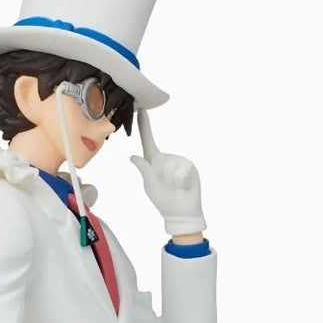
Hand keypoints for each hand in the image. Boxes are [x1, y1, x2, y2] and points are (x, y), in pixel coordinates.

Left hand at [129, 110, 206, 236]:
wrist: (182, 212)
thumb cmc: (163, 200)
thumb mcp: (150, 186)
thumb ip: (144, 170)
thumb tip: (133, 157)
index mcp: (154, 161)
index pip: (148, 140)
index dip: (144, 126)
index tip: (141, 109)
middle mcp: (166, 158)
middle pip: (161, 158)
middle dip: (163, 175)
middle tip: (167, 186)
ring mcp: (178, 161)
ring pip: (172, 165)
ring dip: (172, 180)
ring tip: (176, 187)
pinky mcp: (189, 166)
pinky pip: (182, 170)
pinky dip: (181, 181)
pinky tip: (183, 187)